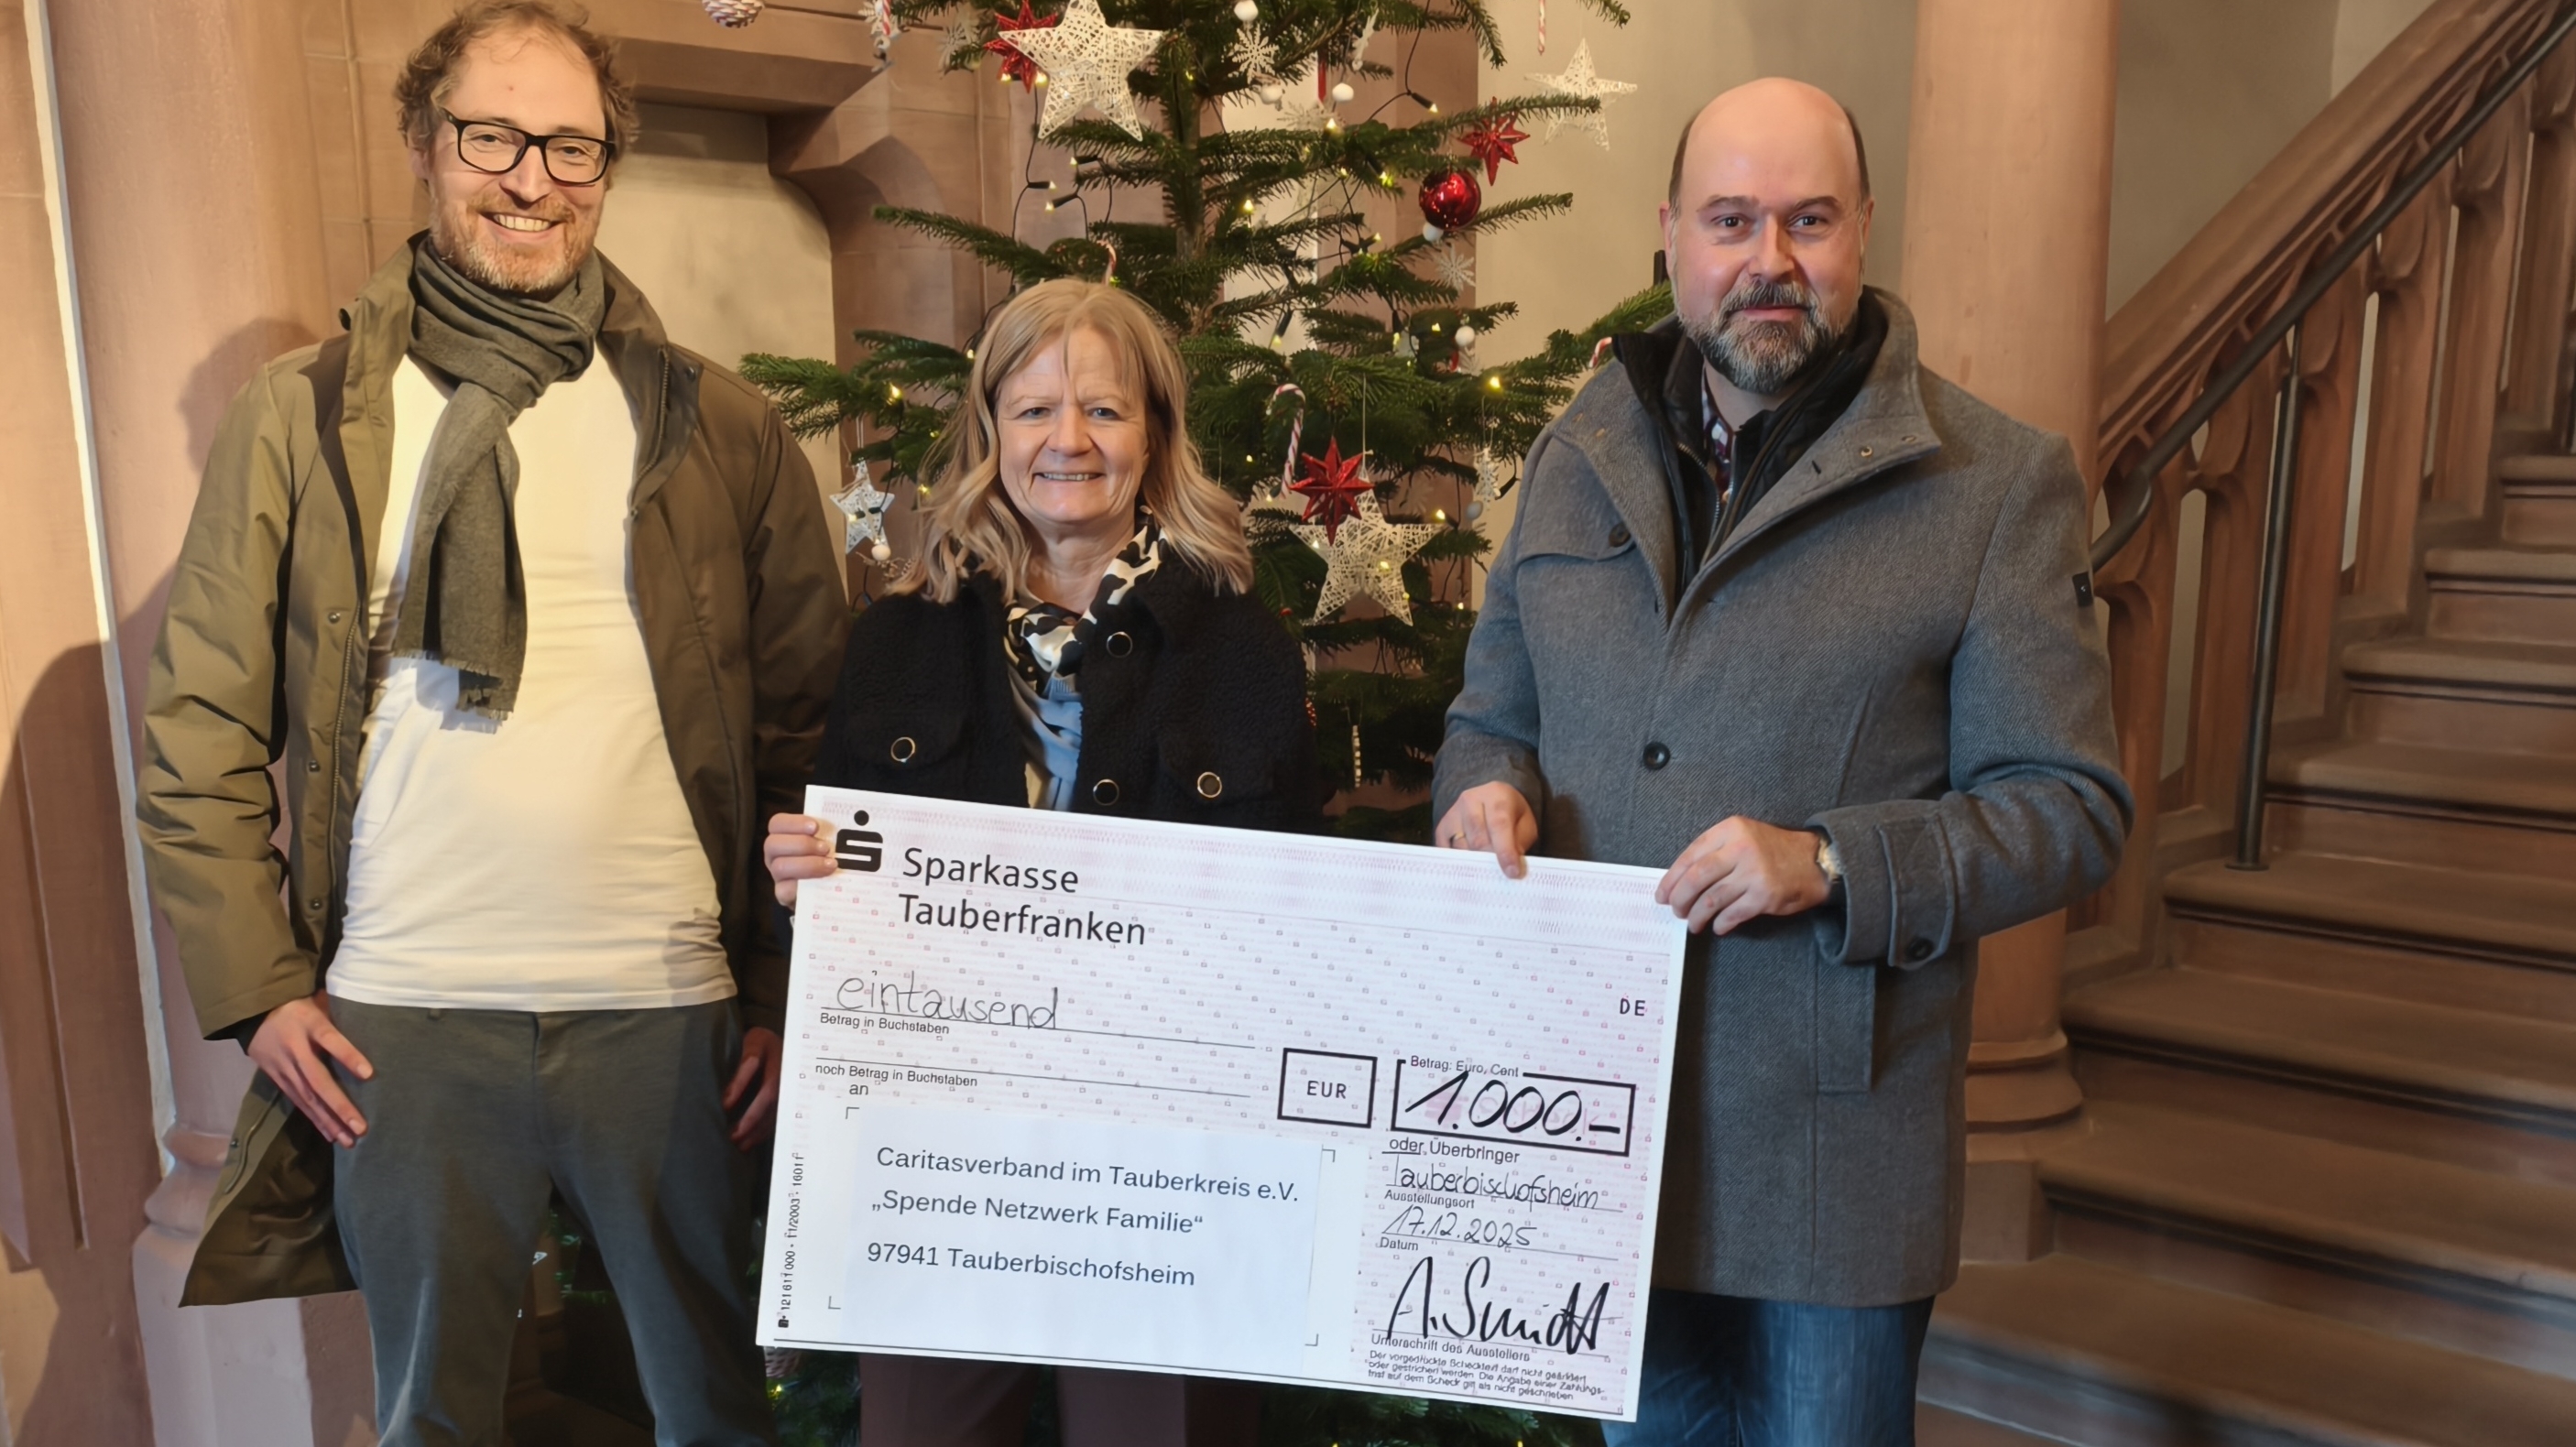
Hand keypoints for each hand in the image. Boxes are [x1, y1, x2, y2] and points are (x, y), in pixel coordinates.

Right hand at [246, 991, 372, 1146]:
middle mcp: (296, 1049)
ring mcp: (284, 1067)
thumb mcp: (318, 1001)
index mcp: (309, 1024)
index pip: (330, 1039)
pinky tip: (331, 1135)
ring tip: (349, 1140)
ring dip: (329, 1121)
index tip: (369, 1073)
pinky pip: (299, 1102)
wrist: (253, 1014)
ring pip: (308, 1098)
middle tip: (361, 1127)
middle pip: (318, 1080)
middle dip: (339, 1105)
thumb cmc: (298, 1006)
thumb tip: (373, 1019)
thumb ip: (339, 1013)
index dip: (348, 1055)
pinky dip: (315, 1119)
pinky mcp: (278, 1079)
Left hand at [726, 1026, 784, 1147]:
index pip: (767, 1088)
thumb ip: (744, 1067)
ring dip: (759, 1132)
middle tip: (734, 1137)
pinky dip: (764, 1132)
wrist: (778, 1041)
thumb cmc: (762, 1042)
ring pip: (776, 1116)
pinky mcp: (787, 1101)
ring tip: (741, 1145)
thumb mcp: (754, 1044)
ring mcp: (790, 1092)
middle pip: (773, 1106)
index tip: (725, 1107)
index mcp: (781, 1066)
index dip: (749, 1098)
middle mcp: (788, 1082)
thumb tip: (728, 1100)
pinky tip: (751, 1141)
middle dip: (753, 1122)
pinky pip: (778, 1119)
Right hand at [765, 812, 834, 907]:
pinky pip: (785, 891)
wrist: (828, 892)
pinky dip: (804, 885)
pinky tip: (822, 882)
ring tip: (830, 865)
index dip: (794, 822)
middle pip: (772, 844)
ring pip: (779, 867)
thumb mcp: (830, 841)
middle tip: (826, 848)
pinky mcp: (783, 895)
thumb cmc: (829, 858)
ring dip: (807, 864)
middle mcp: (776, 855)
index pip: (777, 823)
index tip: (816, 826)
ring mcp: (778, 876)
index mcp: (784, 837)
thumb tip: (854, 819)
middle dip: (802, 844)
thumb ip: (833, 830)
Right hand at [1435, 783, 1537, 878]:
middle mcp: (1470, 800)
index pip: (1499, 824)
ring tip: (1487, 862)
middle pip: (1477, 840)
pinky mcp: (1442, 827)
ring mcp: (1453, 813)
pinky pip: (1447, 851)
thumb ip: (1519, 844)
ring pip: (1461, 848)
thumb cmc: (1512, 815)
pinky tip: (1471, 861)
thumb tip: (1509, 868)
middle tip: (1500, 870)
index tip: (1512, 872)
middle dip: (1490, 859)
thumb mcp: (1526, 825)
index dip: (1505, 851)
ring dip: (1475, 861)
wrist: (1491, 800)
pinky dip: (1459, 861)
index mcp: (1497, 795)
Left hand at [1654, 817, 1832, 934]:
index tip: (1662, 894)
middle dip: (1680, 898)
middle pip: (1696, 878)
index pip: (1691, 855)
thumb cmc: (1773, 851)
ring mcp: (1754, 873)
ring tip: (1693, 923)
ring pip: (1711, 899)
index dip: (1671, 878)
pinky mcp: (1764, 896)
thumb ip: (1716, 851)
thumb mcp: (1744, 836)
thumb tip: (1681, 880)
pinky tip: (1717, 926)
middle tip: (1676, 910)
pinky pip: (1732, 914)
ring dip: (1697, 916)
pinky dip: (1720, 924)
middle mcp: (1741, 849)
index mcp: (1731, 830)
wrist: (1814, 861)